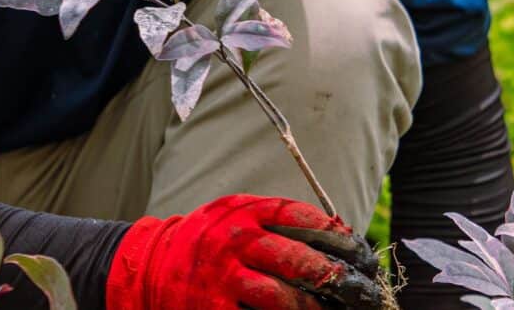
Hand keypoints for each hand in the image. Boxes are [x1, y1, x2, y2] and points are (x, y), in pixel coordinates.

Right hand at [106, 194, 383, 308]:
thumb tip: (336, 233)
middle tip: (364, 290)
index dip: (336, 235)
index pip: (300, 218)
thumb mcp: (236, 215)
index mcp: (244, 213)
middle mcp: (234, 243)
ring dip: (315, 308)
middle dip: (336, 276)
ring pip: (282, 297)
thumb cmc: (208, 241)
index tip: (360, 252)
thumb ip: (276, 220)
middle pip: (297, 259)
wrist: (149, 266)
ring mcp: (223, 280)